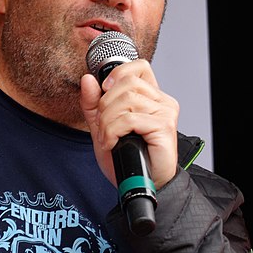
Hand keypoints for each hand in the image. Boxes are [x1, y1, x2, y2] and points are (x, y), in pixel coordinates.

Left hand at [80, 59, 178, 189]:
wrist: (139, 185)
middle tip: (103, 126)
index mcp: (151, 96)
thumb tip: (87, 79)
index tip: (105, 91)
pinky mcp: (164, 126)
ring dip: (107, 121)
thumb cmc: (126, 158)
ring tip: (108, 137)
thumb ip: (93, 103)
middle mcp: (162, 100)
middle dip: (105, 104)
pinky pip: (130, 119)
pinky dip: (113, 131)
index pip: (139, 66)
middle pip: (126, 83)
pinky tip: (113, 143)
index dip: (118, 73)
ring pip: (126, 100)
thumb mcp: (102, 127)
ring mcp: (165, 112)